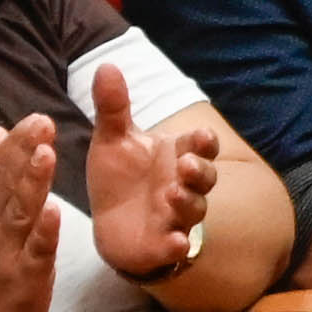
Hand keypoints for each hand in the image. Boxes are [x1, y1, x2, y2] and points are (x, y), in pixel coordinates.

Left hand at [76, 72, 222, 288]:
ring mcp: (176, 217)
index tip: (199, 137)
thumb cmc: (120, 177)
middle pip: (205, 178)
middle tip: (185, 165)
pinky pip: (177, 247)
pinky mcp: (162, 245)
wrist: (108, 223)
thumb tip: (106, 64)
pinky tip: (176, 242)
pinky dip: (178, 246)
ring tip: (172, 195)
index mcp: (176, 156)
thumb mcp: (112, 139)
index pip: (202, 146)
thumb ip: (113, 107)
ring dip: (187, 202)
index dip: (204, 142)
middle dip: (200, 171)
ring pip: (193, 210)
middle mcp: (182, 186)